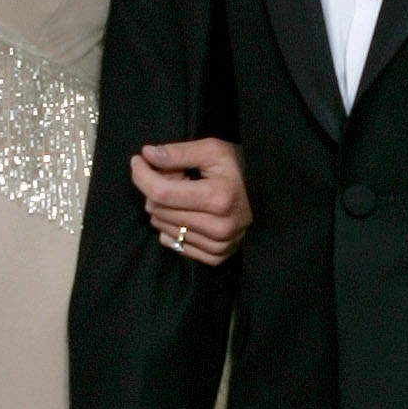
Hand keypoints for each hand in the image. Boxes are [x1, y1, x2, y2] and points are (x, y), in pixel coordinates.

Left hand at [130, 136, 250, 263]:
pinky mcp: (215, 257)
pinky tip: (188, 213)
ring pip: (162, 227)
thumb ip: (178, 152)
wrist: (269, 197)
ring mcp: (217, 246)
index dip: (142, 174)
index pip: (161, 192)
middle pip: (158, 210)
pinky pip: (173, 244)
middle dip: (156, 188)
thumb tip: (146, 155)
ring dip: (163, 208)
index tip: (138, 160)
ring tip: (183, 195)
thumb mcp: (213, 150)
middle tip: (173, 175)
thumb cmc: (239, 169)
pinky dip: (172, 227)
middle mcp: (218, 227)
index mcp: (219, 198)